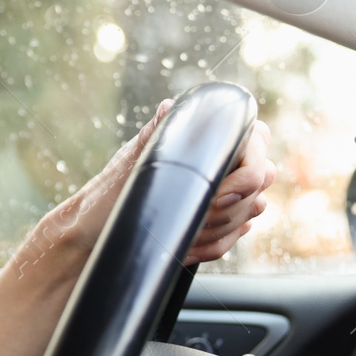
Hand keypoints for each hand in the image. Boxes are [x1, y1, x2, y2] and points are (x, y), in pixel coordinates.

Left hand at [41, 100, 275, 265]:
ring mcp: (223, 191)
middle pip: (261, 182)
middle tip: (192, 217)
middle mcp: (219, 159)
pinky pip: (234, 237)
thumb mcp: (132, 164)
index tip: (215, 195)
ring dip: (216, 229)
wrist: (94, 236)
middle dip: (227, 207)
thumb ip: (158, 134)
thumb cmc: (107, 197)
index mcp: (205, 136)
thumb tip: (170, 107)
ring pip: (250, 212)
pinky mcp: (217, 221)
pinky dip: (211, 247)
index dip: (244, 174)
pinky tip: (186, 248)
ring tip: (182, 233)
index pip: (257, 143)